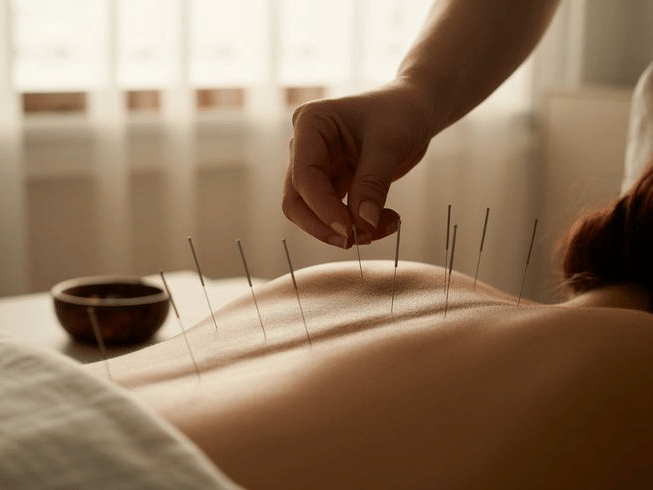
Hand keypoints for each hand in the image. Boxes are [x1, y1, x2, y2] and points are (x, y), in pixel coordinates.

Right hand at [282, 78, 434, 247]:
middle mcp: (306, 146)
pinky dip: (359, 223)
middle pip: (298, 200)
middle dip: (326, 225)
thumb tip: (363, 225)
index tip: (350, 231)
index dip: (323, 208)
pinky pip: (336, 214)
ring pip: (313, 213)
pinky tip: (386, 220)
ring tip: (385, 226)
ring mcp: (318, 166)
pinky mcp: (333, 182)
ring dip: (345, 229)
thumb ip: (373, 184)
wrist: (416, 109)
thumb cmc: (401, 112)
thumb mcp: (390, 144)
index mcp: (310, 125)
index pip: (304, 176)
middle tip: (360, 238)